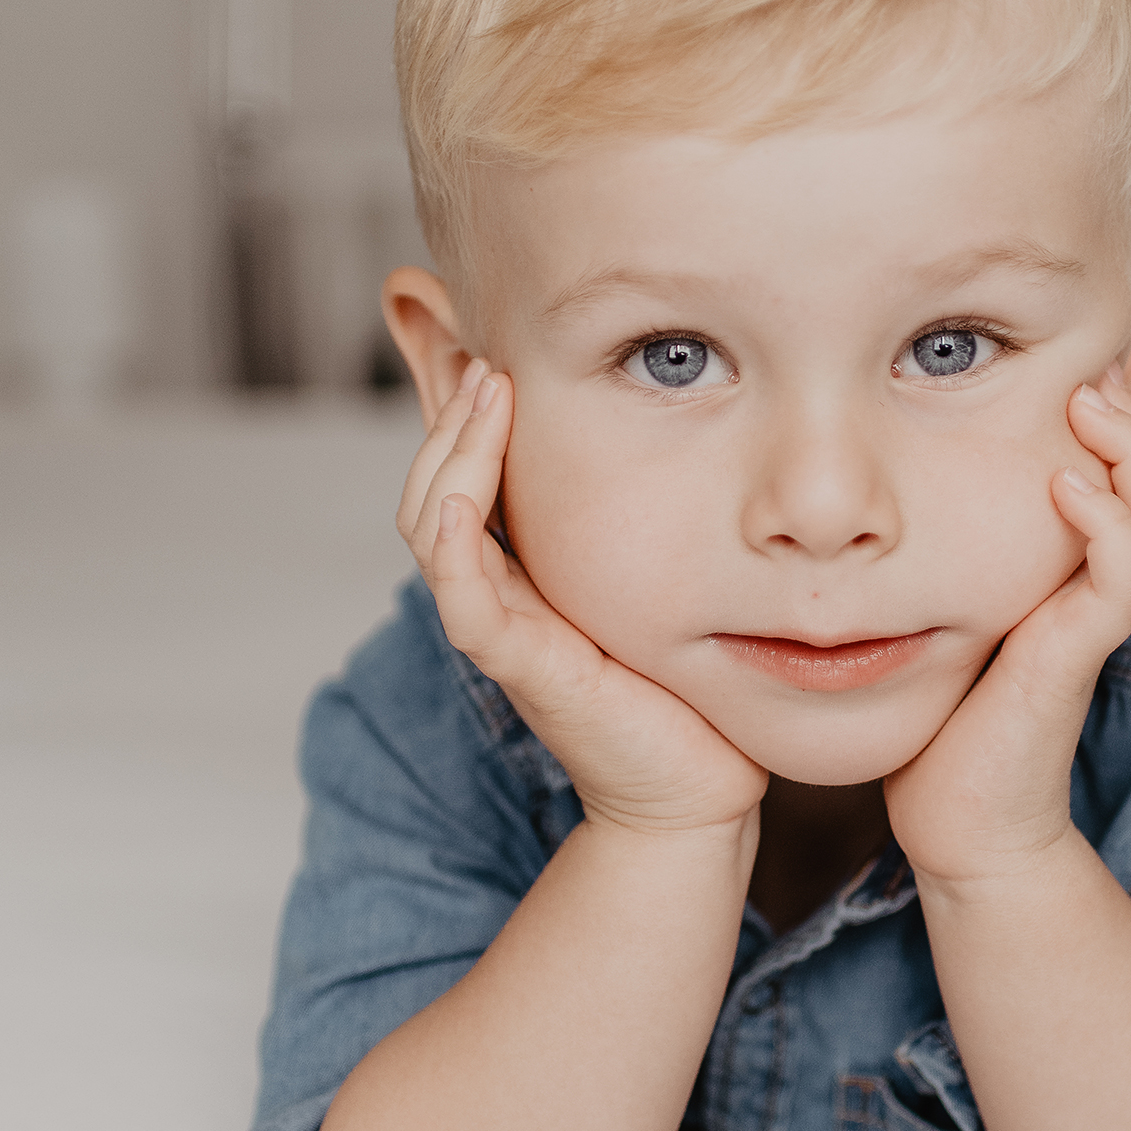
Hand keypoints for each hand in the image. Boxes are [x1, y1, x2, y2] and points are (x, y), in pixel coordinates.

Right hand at [397, 362, 766, 836]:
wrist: (699, 789)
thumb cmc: (687, 684)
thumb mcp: (661, 575)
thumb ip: (649, 515)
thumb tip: (674, 435)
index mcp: (522, 571)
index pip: (462, 474)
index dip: (457, 409)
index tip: (473, 340)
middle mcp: (500, 595)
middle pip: (431, 489)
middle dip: (447, 416)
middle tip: (480, 354)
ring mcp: (504, 632)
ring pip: (434, 529)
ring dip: (451, 455)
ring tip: (485, 392)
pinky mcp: (526, 670)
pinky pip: (466, 601)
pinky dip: (454, 545)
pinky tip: (464, 497)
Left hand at [884, 368, 1130, 887]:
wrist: (958, 822)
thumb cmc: (942, 721)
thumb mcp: (944, 609)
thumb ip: (945, 549)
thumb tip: (888, 473)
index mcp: (1078, 573)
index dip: (1124, 417)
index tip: (1078, 362)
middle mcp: (1101, 590)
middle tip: (1092, 375)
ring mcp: (1098, 621)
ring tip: (1089, 408)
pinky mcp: (1080, 653)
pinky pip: (1124, 576)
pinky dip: (1108, 523)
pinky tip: (1066, 488)